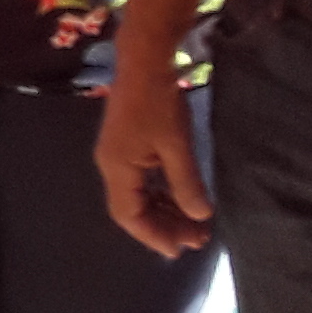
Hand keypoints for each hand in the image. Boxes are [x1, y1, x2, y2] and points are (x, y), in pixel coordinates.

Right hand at [97, 62, 212, 256]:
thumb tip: (200, 216)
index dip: (154, 235)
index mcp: (117, 168)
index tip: (182, 249)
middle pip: (131, 208)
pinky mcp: (127, 146)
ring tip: (194, 221)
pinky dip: (160, 194)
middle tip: (199, 237)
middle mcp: (111, 165)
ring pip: (137, 196)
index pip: (128, 215)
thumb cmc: (159, 103)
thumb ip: (186, 183)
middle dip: (163, 225)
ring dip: (163, 210)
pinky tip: (180, 196)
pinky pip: (140, 181)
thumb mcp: (177, 145)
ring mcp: (117, 155)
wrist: (144, 63)